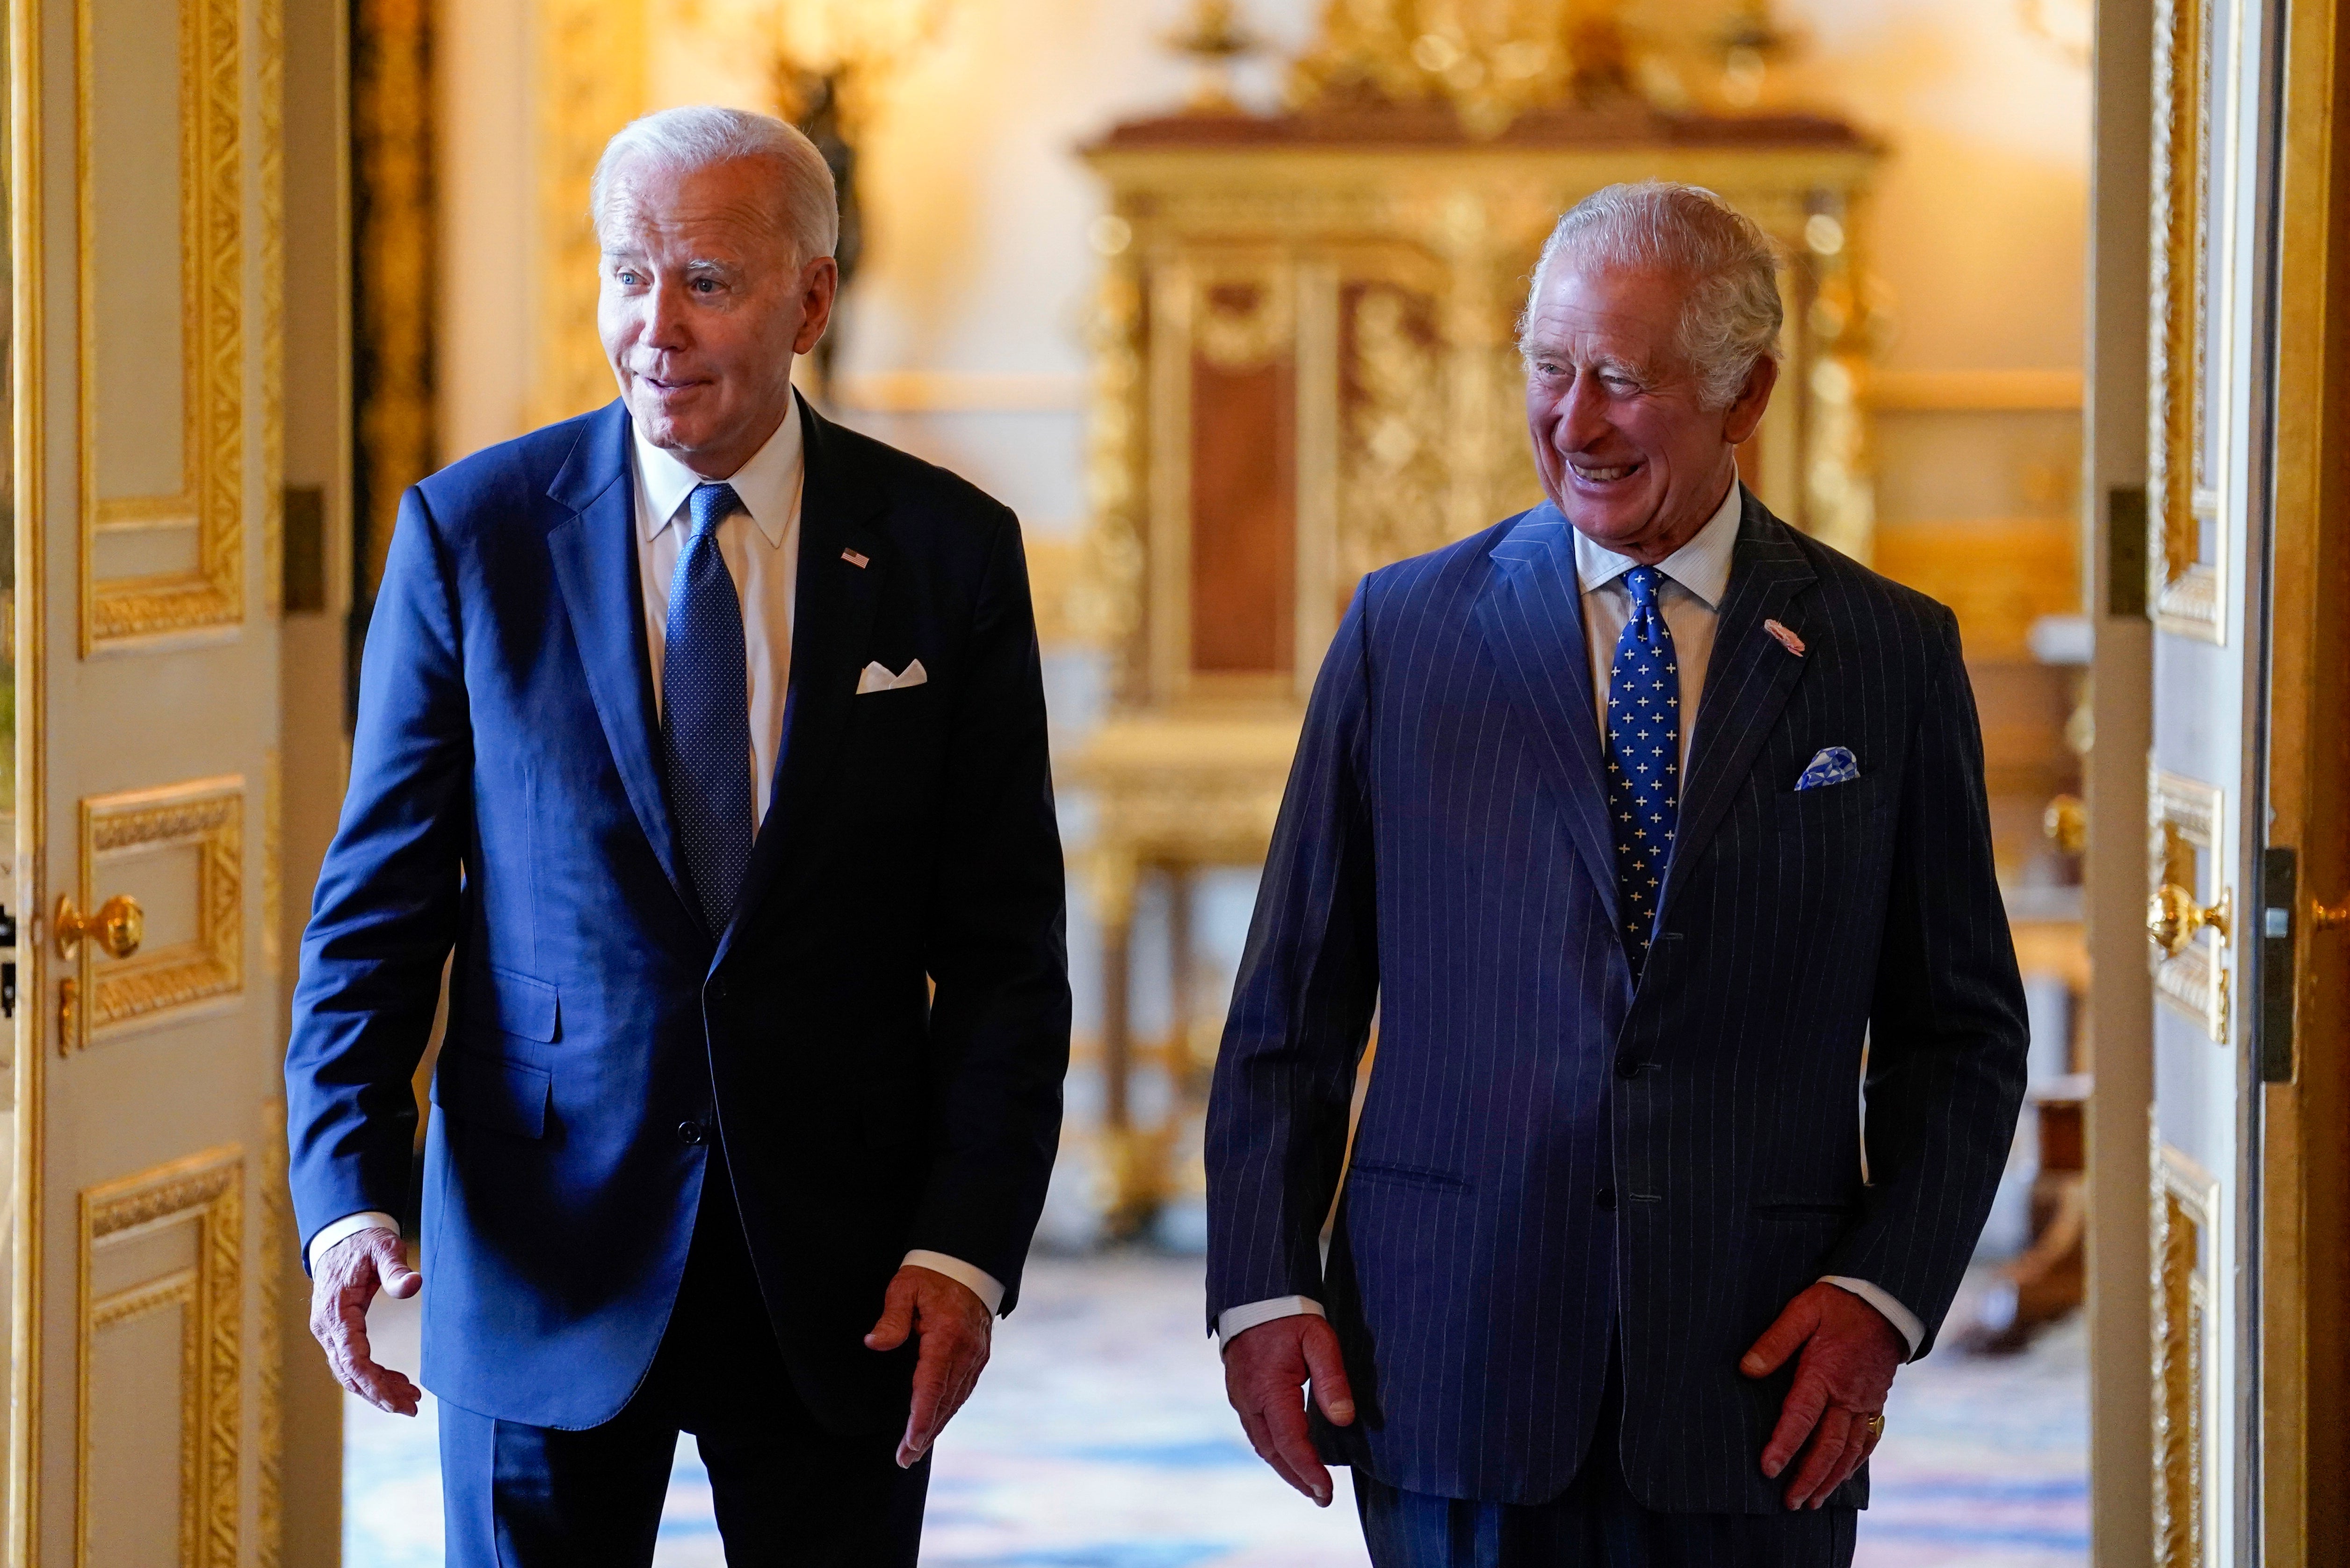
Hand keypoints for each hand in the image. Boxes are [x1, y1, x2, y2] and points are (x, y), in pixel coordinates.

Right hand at [308, 1227, 423, 1415]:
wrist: (342, 1237)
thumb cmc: (365, 1242)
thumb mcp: (383, 1247)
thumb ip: (396, 1268)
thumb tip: (414, 1284)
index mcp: (336, 1312)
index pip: (352, 1359)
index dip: (374, 1383)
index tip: (397, 1401)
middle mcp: (327, 1327)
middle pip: (350, 1373)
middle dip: (379, 1394)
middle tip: (412, 1408)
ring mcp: (329, 1332)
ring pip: (350, 1373)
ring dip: (378, 1389)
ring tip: (411, 1399)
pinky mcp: (337, 1333)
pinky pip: (352, 1363)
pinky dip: (373, 1376)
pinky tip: (397, 1383)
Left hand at [864, 1264, 991, 1468]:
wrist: (967, 1262)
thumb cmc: (930, 1275)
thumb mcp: (904, 1288)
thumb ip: (891, 1317)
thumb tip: (874, 1343)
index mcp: (947, 1336)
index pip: (932, 1386)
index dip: (921, 1418)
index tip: (909, 1443)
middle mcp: (966, 1351)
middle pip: (944, 1402)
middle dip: (924, 1433)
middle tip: (904, 1460)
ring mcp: (976, 1355)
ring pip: (955, 1400)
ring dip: (936, 1426)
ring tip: (915, 1450)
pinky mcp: (979, 1356)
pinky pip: (963, 1390)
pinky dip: (948, 1410)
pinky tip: (936, 1423)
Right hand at [1223, 1314, 1355, 1507]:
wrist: (1253, 1294)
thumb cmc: (1289, 1315)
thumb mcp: (1319, 1339)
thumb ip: (1332, 1380)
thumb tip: (1342, 1420)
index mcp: (1269, 1390)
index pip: (1291, 1442)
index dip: (1309, 1470)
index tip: (1327, 1492)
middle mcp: (1250, 1400)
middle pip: (1273, 1452)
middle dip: (1298, 1478)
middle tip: (1322, 1497)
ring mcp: (1240, 1398)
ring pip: (1262, 1444)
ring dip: (1285, 1467)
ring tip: (1309, 1484)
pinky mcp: (1239, 1393)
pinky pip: (1256, 1431)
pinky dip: (1274, 1449)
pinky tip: (1289, 1454)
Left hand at [1740, 1282, 1904, 1508]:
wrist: (1884, 1301)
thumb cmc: (1837, 1304)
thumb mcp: (1802, 1311)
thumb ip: (1774, 1341)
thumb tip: (1746, 1369)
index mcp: (1825, 1374)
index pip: (1800, 1418)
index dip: (1784, 1446)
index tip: (1768, 1469)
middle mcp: (1848, 1396)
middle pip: (1828, 1446)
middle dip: (1808, 1477)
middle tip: (1790, 1502)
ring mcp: (1865, 1403)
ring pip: (1849, 1451)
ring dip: (1830, 1479)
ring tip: (1811, 1501)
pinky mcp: (1876, 1403)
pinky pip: (1867, 1441)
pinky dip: (1853, 1464)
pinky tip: (1840, 1477)